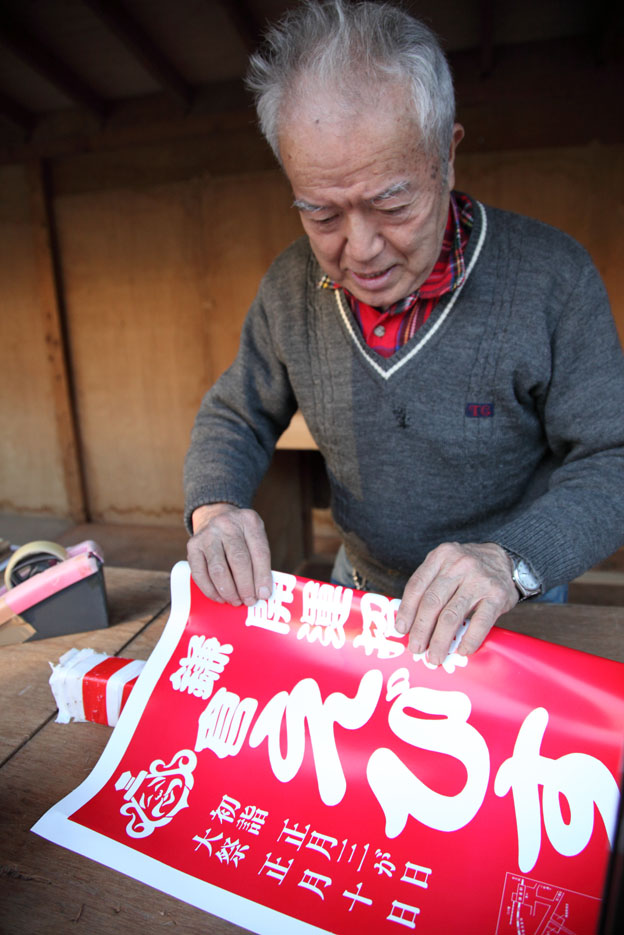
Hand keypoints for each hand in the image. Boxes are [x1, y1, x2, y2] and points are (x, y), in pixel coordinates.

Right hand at [187, 503, 272, 606]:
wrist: (215, 517)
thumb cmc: (241, 536)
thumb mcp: (255, 538)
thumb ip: (260, 561)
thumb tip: (262, 592)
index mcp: (249, 521)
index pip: (259, 551)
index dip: (262, 576)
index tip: (264, 594)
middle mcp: (227, 524)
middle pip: (238, 560)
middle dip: (245, 586)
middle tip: (250, 601)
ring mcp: (208, 534)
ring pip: (218, 569)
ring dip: (228, 591)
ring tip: (236, 601)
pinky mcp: (193, 546)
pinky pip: (200, 573)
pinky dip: (211, 590)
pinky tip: (220, 598)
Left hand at [394, 542, 517, 664]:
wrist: (505, 561)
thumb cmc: (468, 570)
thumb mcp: (446, 565)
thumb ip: (429, 585)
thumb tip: (409, 621)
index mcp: (440, 557)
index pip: (417, 586)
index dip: (407, 610)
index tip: (401, 630)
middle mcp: (459, 565)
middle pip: (432, 602)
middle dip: (421, 629)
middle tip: (416, 649)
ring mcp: (479, 580)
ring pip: (452, 615)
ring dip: (440, 640)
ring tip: (435, 656)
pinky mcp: (498, 595)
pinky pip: (480, 622)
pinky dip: (469, 639)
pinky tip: (462, 651)